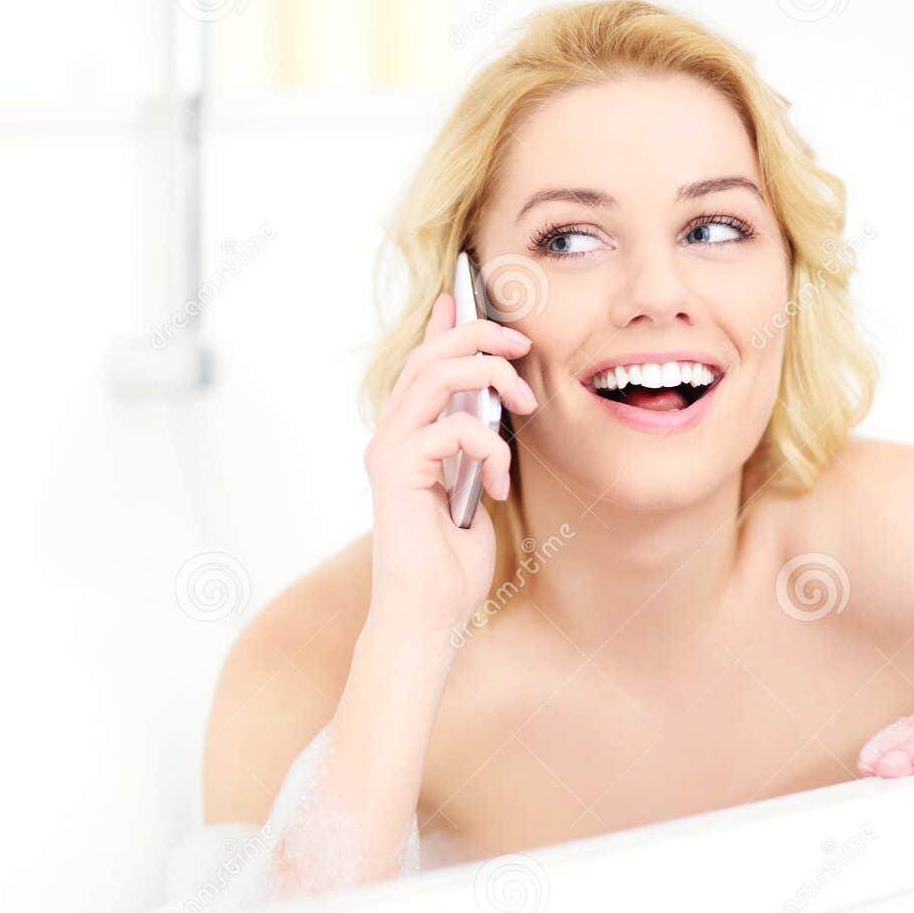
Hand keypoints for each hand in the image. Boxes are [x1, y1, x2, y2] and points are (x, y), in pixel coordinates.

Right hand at [362, 293, 536, 640]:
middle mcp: (391, 436)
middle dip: (480, 337)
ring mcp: (389, 451)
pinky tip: (495, 484)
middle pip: (429, 355)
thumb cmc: (452, 564)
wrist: (430, 615)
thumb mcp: (474, 487)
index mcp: (408, 437)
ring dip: (490, 378)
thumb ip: (475, 444)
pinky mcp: (397, 471)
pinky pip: (451, 428)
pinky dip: (488, 448)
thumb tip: (493, 405)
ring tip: (524, 408)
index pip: (423, 362)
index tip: (468, 298)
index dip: (445, 324)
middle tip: (522, 346)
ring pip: (435, 375)